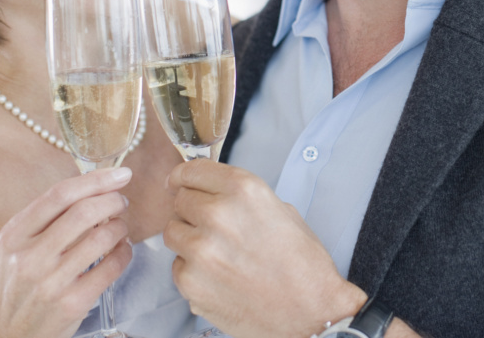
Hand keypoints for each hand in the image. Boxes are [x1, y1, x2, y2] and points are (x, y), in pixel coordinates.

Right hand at [0, 168, 132, 337]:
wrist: (9, 333)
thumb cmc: (20, 283)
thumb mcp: (18, 246)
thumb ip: (49, 217)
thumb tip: (97, 184)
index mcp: (15, 236)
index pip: (60, 195)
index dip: (96, 180)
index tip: (120, 174)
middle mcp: (30, 258)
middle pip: (84, 212)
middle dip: (113, 200)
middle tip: (121, 201)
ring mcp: (51, 282)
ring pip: (103, 237)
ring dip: (121, 226)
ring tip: (119, 227)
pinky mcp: (73, 303)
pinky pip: (113, 266)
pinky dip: (125, 251)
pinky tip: (121, 249)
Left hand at [165, 160, 366, 337]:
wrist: (311, 312)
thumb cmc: (303, 264)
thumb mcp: (282, 211)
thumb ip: (242, 198)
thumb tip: (212, 195)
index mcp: (244, 190)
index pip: (193, 171)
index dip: (184, 176)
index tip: (179, 181)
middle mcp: (218, 215)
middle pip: (181, 200)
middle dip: (192, 210)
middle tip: (212, 226)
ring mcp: (201, 250)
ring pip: (173, 232)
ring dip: (189, 238)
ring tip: (217, 252)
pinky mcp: (191, 282)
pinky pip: (177, 265)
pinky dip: (192, 269)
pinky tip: (219, 276)